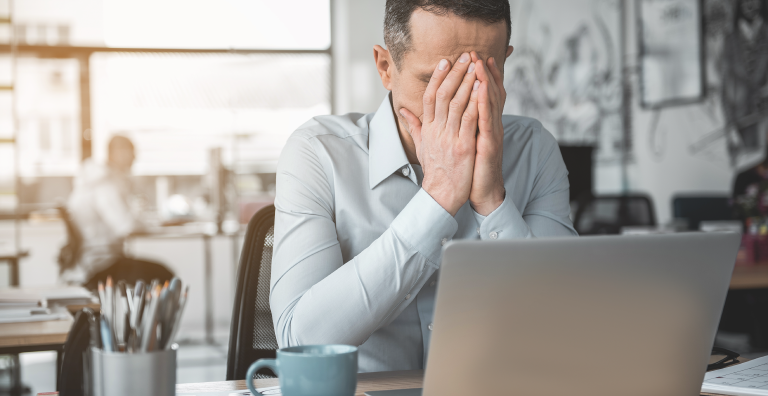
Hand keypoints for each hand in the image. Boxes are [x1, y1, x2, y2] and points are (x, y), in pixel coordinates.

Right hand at [399, 53, 479, 215]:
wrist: (440, 195)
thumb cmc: (434, 171)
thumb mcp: (421, 146)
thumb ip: (414, 126)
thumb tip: (403, 111)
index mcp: (428, 129)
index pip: (429, 97)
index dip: (437, 77)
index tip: (445, 61)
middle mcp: (436, 130)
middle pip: (443, 95)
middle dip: (455, 73)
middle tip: (464, 56)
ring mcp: (449, 137)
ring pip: (456, 103)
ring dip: (466, 82)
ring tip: (475, 65)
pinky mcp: (463, 146)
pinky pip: (469, 120)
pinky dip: (475, 102)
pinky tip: (482, 89)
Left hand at [469, 53, 505, 215]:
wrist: (482, 192)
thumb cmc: (472, 168)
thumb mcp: (462, 143)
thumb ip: (455, 126)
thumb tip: (446, 114)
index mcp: (482, 124)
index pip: (482, 95)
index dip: (479, 76)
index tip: (472, 59)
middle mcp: (490, 125)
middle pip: (489, 93)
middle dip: (482, 73)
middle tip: (475, 53)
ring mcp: (492, 134)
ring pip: (490, 103)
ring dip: (485, 82)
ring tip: (479, 64)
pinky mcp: (490, 144)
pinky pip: (488, 120)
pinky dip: (485, 103)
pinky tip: (481, 90)